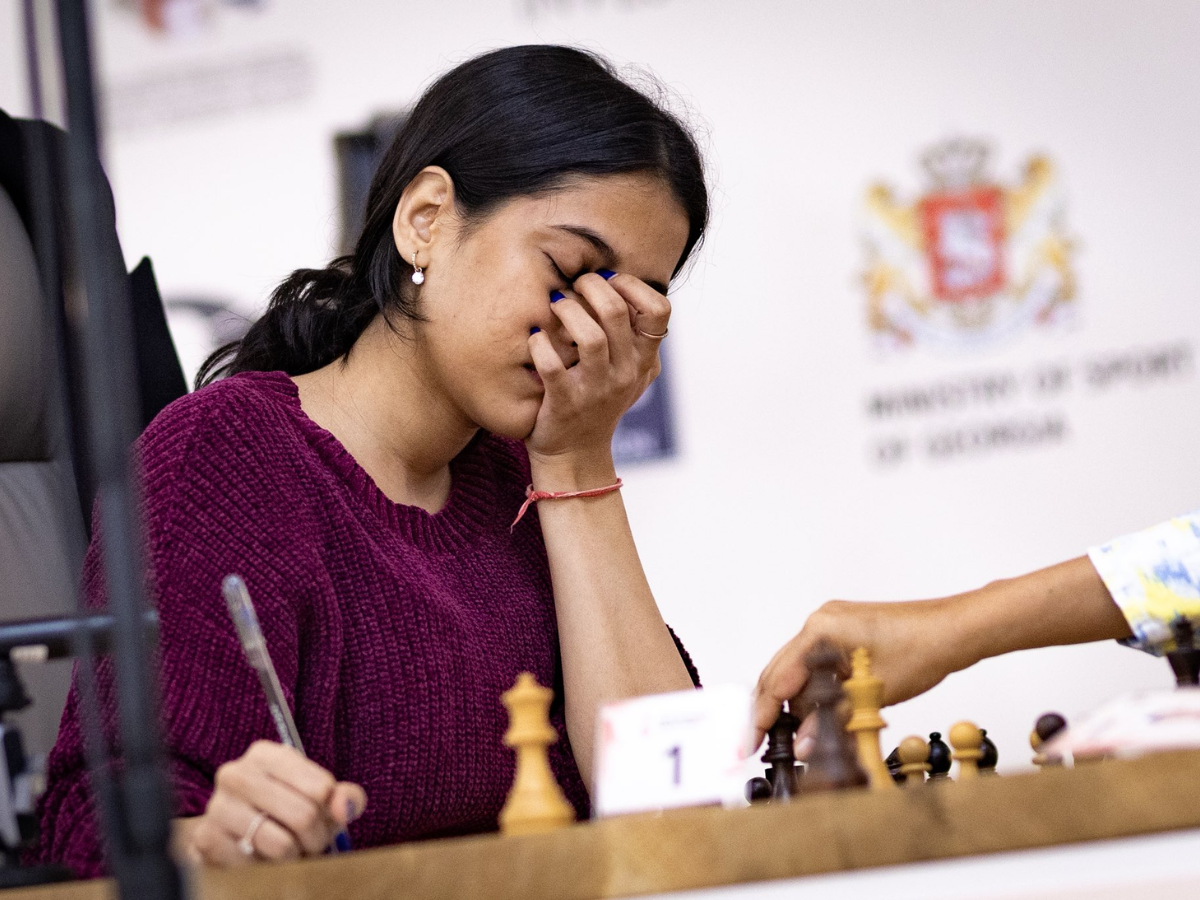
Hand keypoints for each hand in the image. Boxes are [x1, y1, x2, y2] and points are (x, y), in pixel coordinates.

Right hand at [184, 741, 365, 866]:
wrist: (235, 836)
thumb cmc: (285, 809)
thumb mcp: (319, 797)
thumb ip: (344, 798)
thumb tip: (344, 808)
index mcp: (264, 754)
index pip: (321, 786)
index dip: (331, 812)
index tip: (324, 818)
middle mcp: (235, 773)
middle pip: (303, 814)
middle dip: (315, 838)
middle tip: (311, 842)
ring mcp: (217, 806)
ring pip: (280, 843)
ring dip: (294, 856)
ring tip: (290, 851)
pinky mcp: (207, 839)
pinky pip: (254, 864)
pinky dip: (266, 868)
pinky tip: (262, 858)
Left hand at [525, 272, 668, 461]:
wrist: (576, 454)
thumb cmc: (599, 402)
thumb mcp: (630, 373)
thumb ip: (635, 337)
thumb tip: (621, 287)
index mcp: (643, 360)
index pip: (659, 311)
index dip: (634, 286)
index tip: (610, 281)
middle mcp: (625, 373)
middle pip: (616, 312)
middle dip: (590, 286)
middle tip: (575, 285)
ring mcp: (596, 389)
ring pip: (588, 336)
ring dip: (567, 310)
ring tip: (556, 304)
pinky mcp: (565, 403)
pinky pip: (551, 365)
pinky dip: (540, 344)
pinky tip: (536, 338)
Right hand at [751, 597, 970, 751]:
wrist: (954, 630)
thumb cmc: (922, 650)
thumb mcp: (870, 694)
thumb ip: (831, 719)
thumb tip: (803, 744)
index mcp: (821, 629)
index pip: (779, 677)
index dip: (763, 713)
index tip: (751, 738)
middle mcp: (820, 620)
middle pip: (781, 670)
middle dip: (774, 708)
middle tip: (764, 741)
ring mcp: (831, 622)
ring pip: (798, 668)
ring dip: (798, 699)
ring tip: (799, 730)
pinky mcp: (844, 630)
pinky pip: (816, 660)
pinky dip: (814, 686)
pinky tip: (820, 708)